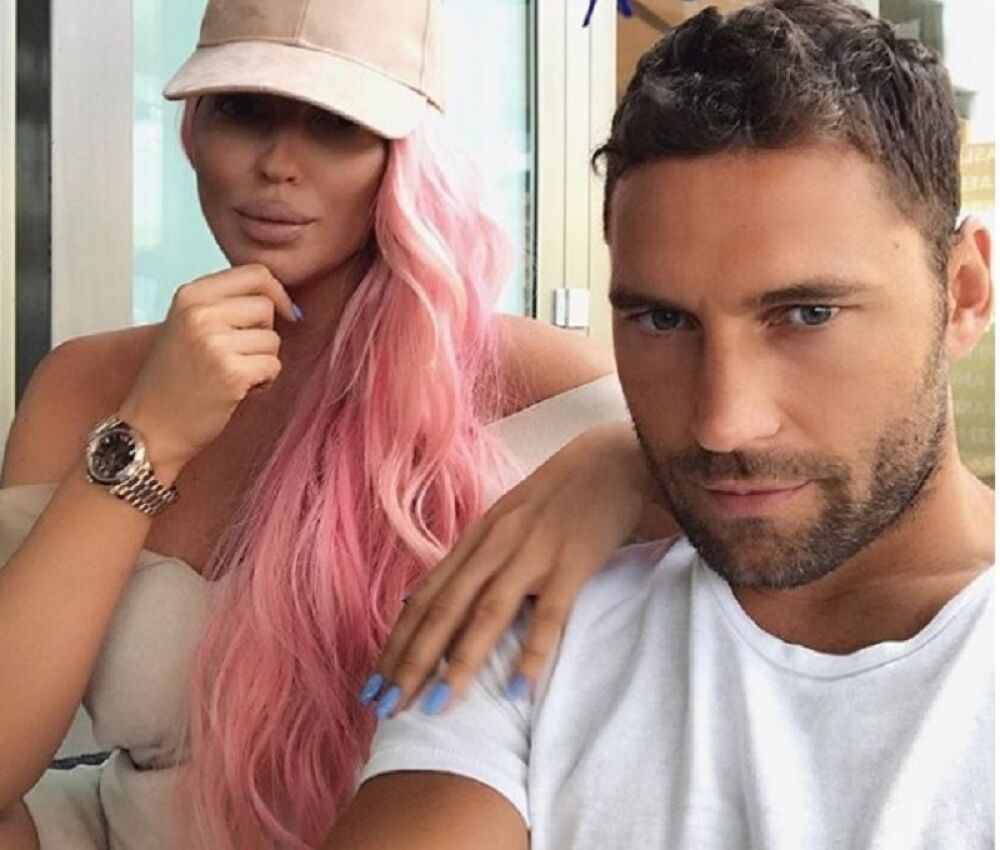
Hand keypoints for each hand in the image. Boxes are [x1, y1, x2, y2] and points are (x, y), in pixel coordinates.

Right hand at [117, 264, 298, 478]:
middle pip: (267, 306)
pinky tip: (238, 392)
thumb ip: (224, 306)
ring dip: (262, 362)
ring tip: (232, 377)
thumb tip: (281, 298)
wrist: (149, 428)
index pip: (255, 272)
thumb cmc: (174, 381)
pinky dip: (264, 382)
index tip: (284, 313)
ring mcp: (214, 342)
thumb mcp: (188, 326)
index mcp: (189, 295)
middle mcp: (200, 313)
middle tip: (239, 357)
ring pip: (273, 339)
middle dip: (264, 334)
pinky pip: (273, 366)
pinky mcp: (231, 372)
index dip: (277, 292)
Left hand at [362, 422, 660, 717]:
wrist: (613, 457)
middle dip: (412, 661)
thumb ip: (478, 558)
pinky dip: (531, 652)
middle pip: (444, 609)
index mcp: (477, 537)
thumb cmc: (560, 494)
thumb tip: (438, 600)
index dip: (396, 642)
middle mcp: (495, 545)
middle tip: (387, 707)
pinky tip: (516, 689)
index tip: (373, 684)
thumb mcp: (508, 520)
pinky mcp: (573, 562)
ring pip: (487, 613)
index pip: (425, 597)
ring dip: (459, 663)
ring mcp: (533, 552)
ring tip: (438, 708)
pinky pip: (549, 613)